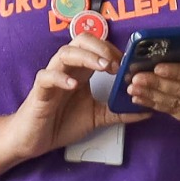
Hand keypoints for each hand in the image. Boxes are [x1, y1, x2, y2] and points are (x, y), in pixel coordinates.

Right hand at [8, 27, 140, 161]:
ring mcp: (52, 77)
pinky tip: (73, 84)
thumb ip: (119, 112)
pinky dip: (60, 77)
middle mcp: (67, 68)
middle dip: (102, 47)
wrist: (34, 139)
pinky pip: (47, 76)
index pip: (97, 47)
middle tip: (117, 64)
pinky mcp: (40, 90)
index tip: (128, 64)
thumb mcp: (97, 117)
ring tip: (103, 67)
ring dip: (87, 57)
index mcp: (81, 70)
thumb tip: (145, 111)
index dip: (114, 50)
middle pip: (81, 41)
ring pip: (65, 53)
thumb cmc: (61, 123)